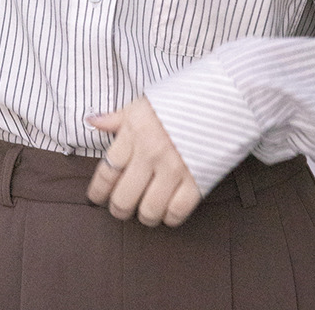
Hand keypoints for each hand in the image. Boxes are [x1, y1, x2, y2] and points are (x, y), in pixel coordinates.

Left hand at [86, 96, 200, 227]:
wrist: (222, 97)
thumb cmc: (180, 99)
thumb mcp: (144, 103)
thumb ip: (117, 118)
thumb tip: (92, 121)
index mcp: (134, 132)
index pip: (106, 172)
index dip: (97, 191)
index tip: (95, 198)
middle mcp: (150, 152)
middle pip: (124, 197)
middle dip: (118, 209)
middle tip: (120, 208)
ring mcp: (174, 168)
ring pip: (148, 211)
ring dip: (144, 216)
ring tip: (144, 211)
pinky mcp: (198, 179)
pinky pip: (177, 212)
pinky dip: (169, 218)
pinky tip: (167, 212)